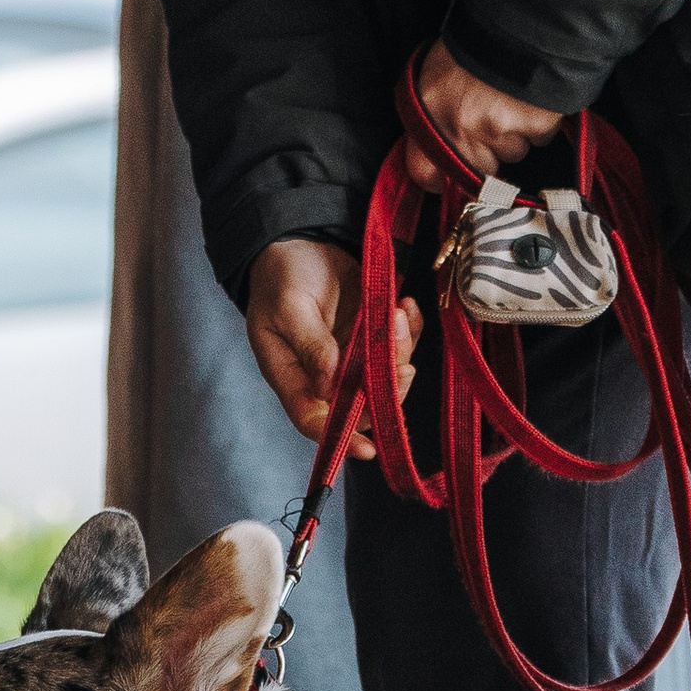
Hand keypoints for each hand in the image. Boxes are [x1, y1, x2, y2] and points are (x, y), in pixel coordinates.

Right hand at [245, 235, 419, 455]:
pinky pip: (398, 343)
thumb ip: (311, 345)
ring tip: (399, 311)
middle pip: (361, 402)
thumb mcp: (288, 308)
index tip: (368, 449)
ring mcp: (352, 354)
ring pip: (386, 374)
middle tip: (401, 359)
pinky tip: (405, 304)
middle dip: (386, 386)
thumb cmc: (280, 277)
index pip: (315, 420)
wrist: (297, 242)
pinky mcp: (371, 332)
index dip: (341, 438)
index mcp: (294, 376)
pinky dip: (409, 328)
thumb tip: (329, 386)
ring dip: (400, 348)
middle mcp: (325, 373)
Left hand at [403, 38, 565, 189]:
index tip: (445, 178)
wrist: (518, 18)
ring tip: (514, 99)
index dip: (437, 178)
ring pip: (513, 153)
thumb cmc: (473, 42)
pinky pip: (540, 138)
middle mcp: (461, 128)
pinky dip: (541, 123)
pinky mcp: (535, 125)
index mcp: (429, 113)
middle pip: (480, 168)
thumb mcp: (436, 74)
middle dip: (489, 151)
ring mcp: (499, 129)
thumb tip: (440, 146)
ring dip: (516, 134)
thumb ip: (434, 114)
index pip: (424, 172)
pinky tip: (534, 97)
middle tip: (493, 118)